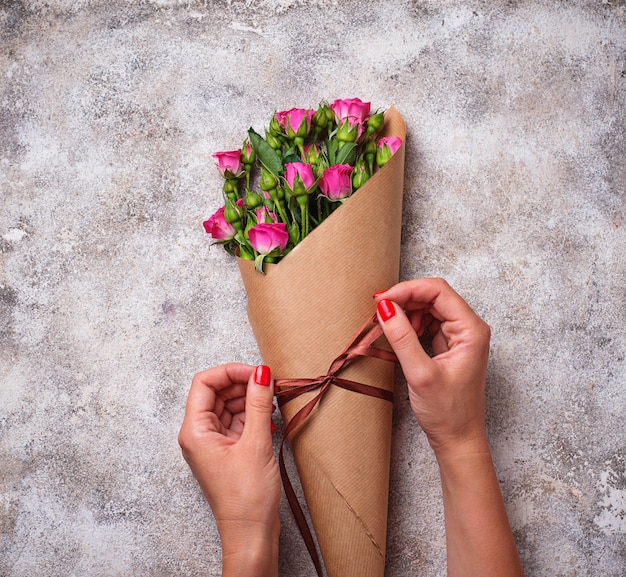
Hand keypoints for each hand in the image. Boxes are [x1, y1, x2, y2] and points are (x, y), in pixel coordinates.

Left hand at [178, 363, 279, 576]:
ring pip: (229, 405)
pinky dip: (254, 415)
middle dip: (244, 383)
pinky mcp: (228, 450)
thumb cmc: (247, 497)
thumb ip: (258, 403)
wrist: (251, 533)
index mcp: (195, 430)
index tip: (257, 372)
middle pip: (218, 392)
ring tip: (274, 399)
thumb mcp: (256, 443)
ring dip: (251, 398)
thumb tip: (261, 373)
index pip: (205, 383)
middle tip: (271, 383)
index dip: (231, 371)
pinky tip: (271, 418)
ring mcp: (213, 442)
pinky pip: (238, 421)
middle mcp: (199, 433)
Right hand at [375, 280, 523, 575]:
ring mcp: (461, 336)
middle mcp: (470, 328)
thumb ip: (402, 337)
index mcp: (471, 330)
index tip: (381, 300)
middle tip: (379, 311)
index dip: (408, 290)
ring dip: (407, 312)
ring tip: (389, 327)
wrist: (458, 440)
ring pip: (430, 308)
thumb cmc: (447, 412)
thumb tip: (385, 307)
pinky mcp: (450, 345)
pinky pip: (428, 323)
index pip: (438, 291)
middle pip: (434, 296)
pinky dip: (411, 324)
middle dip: (405, 299)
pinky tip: (400, 335)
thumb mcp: (420, 373)